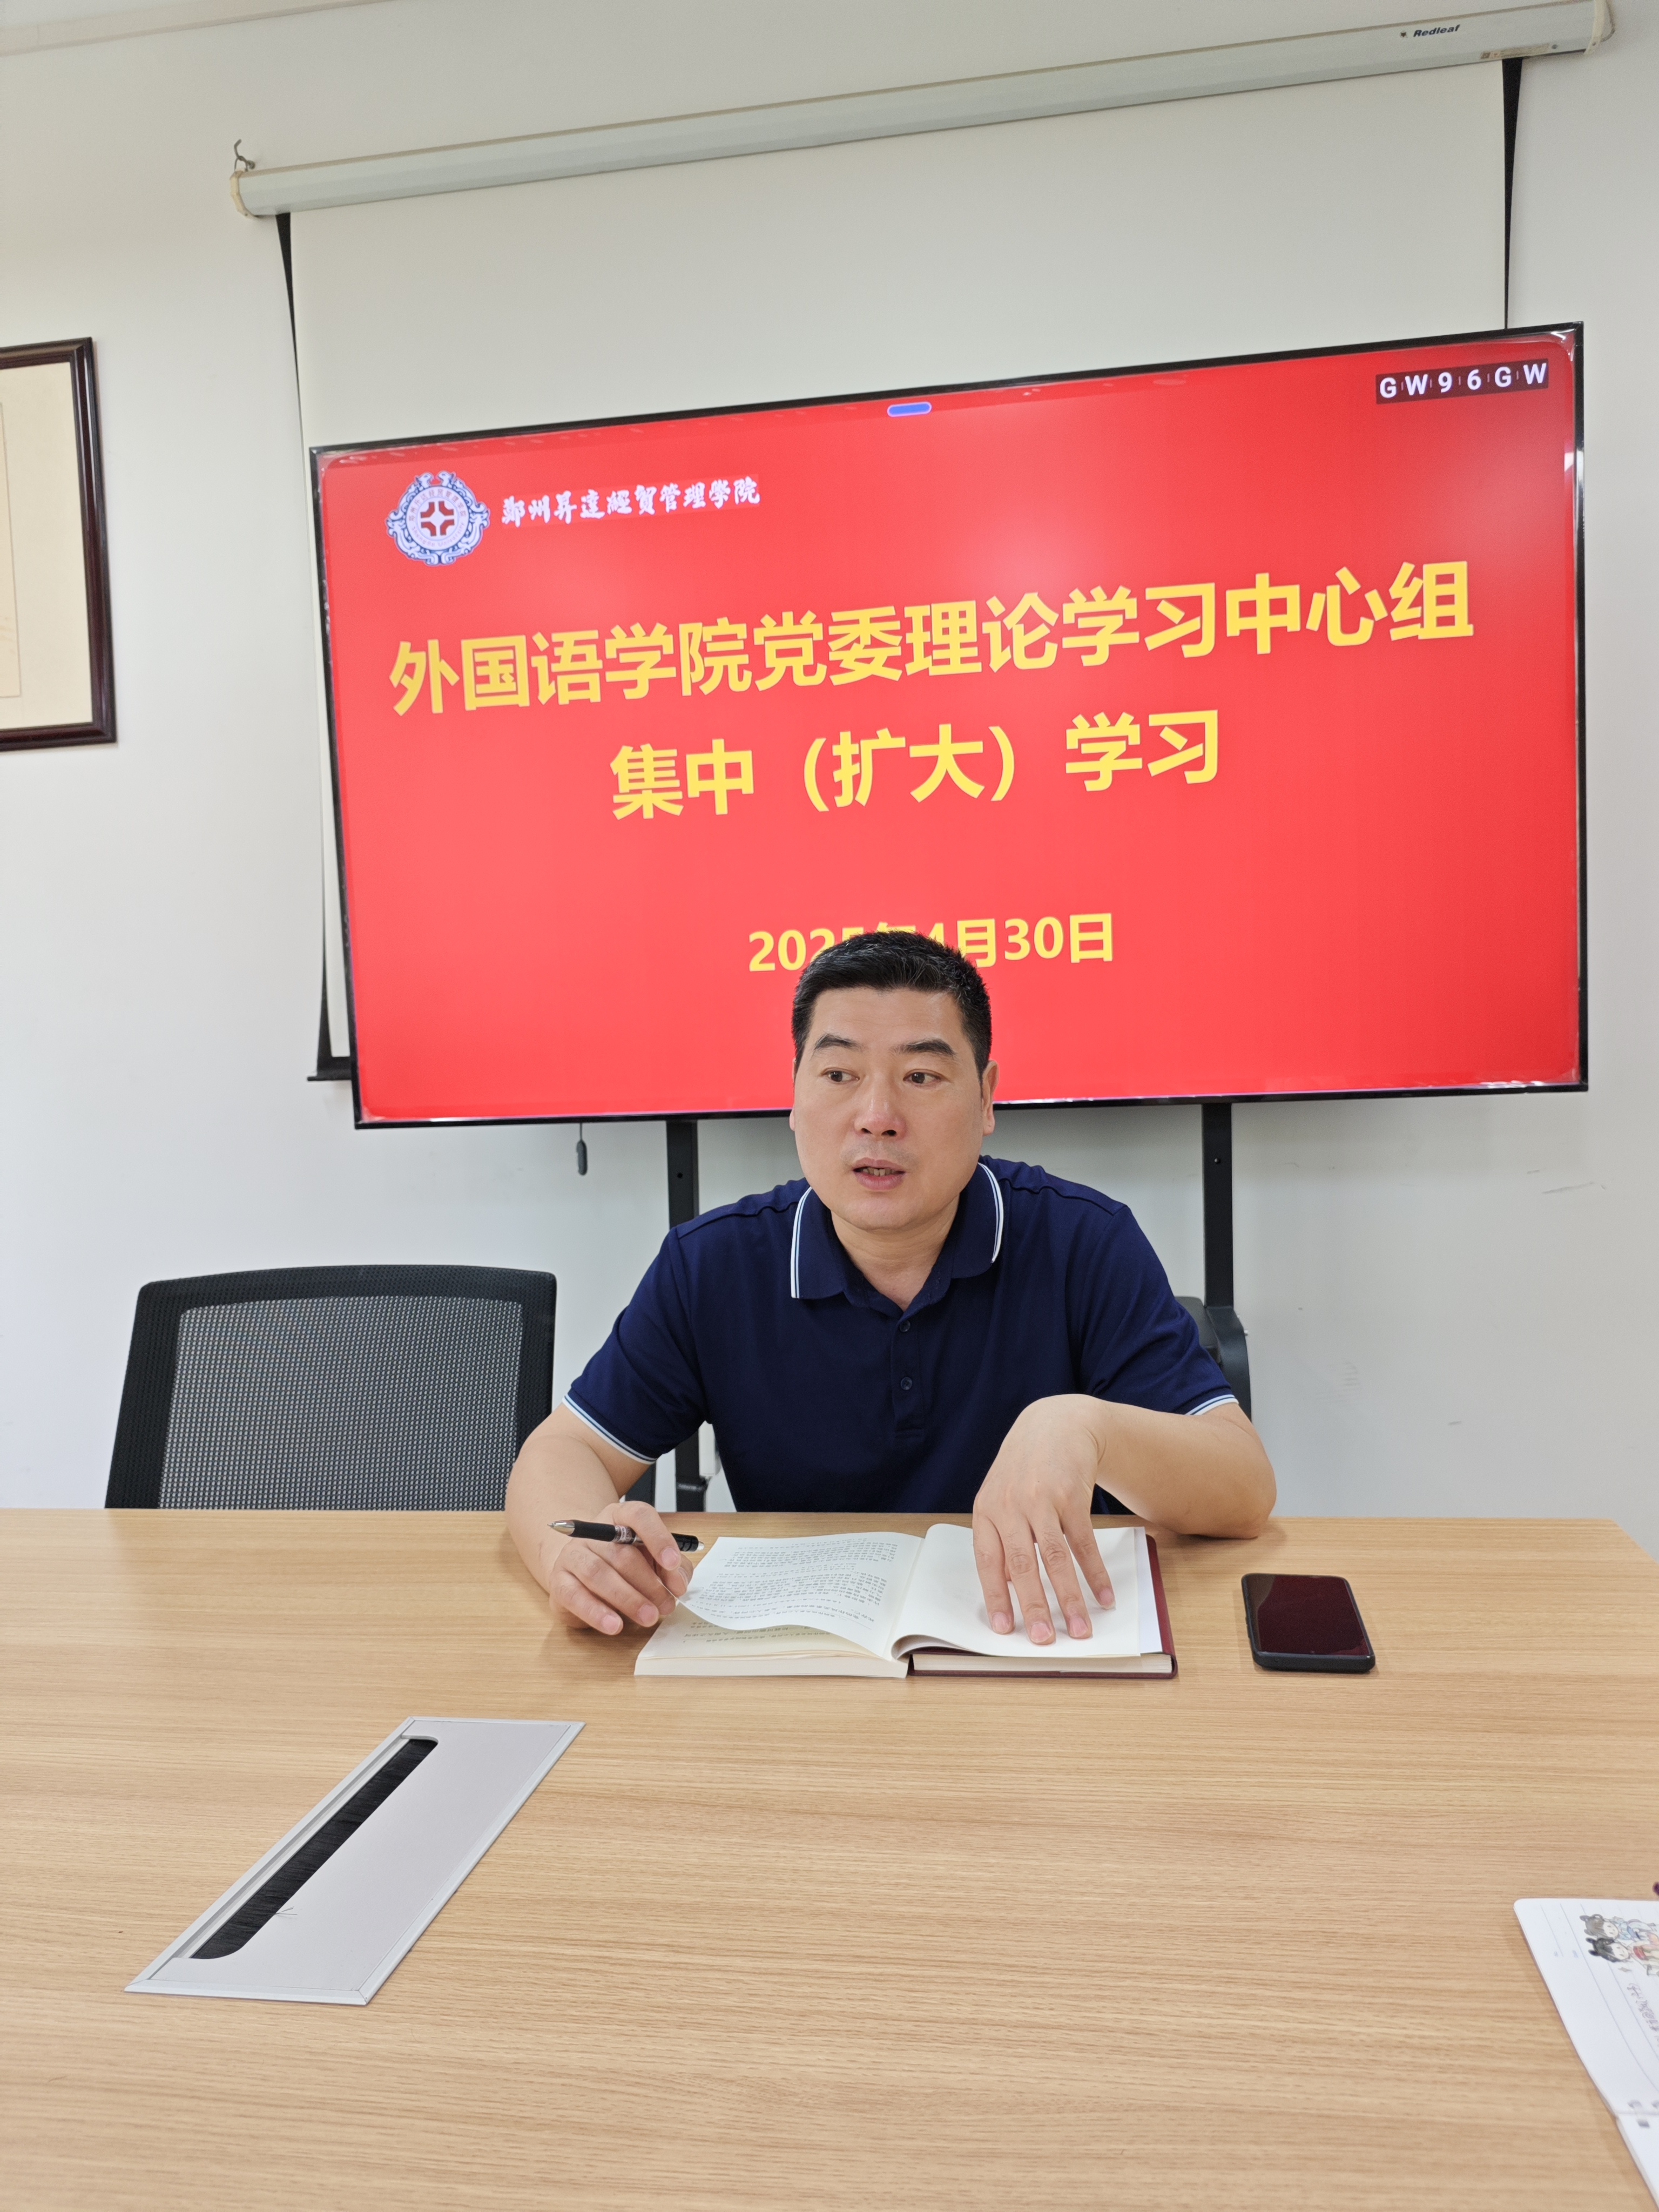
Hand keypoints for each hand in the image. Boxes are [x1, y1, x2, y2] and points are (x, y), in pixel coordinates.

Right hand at [545, 1498, 691, 1634]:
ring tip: (649, 1617)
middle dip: (649, 1583)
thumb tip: (678, 1583)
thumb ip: (673, 1568)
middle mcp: (594, 1531)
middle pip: (621, 1553)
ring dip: (628, 1599)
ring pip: (598, 1574)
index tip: (672, 1563)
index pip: (638, 1516)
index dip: (658, 1538)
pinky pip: (575, 1596)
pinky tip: (615, 1625)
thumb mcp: (654, 1559)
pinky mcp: (559, 1581)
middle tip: (667, 1604)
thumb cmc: (625, 1564)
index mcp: (620, 1517)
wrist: (582, 1572)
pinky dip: (596, 1613)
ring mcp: (573, 1555)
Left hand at [971, 1398, 1114, 1643]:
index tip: (1005, 1629)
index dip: (996, 1597)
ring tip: (1080, 1628)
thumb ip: (1002, 1537)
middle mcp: (1010, 1506)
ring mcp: (1040, 1499)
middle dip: (1034, 1607)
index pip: (988, 1562)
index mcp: (987, 1510)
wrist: (1057, 1424)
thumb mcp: (1002, 1495)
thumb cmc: (1026, 1468)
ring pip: (1054, 1559)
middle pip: (1021, 1566)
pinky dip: (1095, 1572)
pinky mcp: (1070, 1495)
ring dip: (1070, 1598)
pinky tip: (1104, 1595)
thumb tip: (1008, 1588)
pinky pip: (1083, 1542)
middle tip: (1044, 1640)